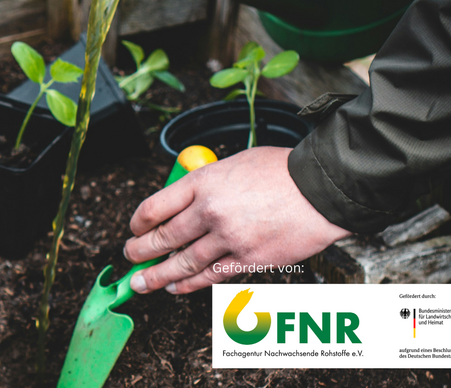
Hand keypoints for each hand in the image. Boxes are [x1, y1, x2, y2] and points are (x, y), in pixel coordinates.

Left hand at [123, 146, 350, 293]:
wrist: (321, 189)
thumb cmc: (281, 171)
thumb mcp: (233, 163)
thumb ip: (207, 183)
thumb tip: (185, 201)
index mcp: (203, 182)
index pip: (155, 207)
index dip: (138, 223)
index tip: (134, 230)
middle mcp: (210, 211)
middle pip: (163, 238)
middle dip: (139, 251)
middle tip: (129, 257)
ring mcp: (229, 238)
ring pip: (182, 263)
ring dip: (156, 276)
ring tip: (141, 282)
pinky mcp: (249, 260)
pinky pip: (211, 277)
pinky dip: (189, 285)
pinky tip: (176, 288)